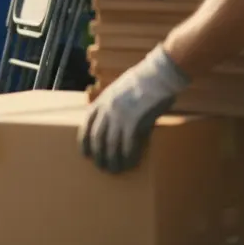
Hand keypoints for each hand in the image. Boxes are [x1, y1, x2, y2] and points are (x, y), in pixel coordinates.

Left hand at [78, 44, 189, 173]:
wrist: (159, 74)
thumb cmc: (144, 80)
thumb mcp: (120, 89)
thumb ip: (114, 104)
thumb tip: (114, 121)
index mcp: (102, 100)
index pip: (86, 124)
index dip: (84, 140)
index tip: (85, 154)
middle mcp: (107, 109)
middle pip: (97, 137)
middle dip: (98, 155)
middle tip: (102, 167)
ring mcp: (120, 116)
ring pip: (111, 144)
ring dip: (112, 159)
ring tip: (115, 170)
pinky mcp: (135, 121)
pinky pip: (128, 144)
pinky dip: (128, 156)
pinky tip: (130, 164)